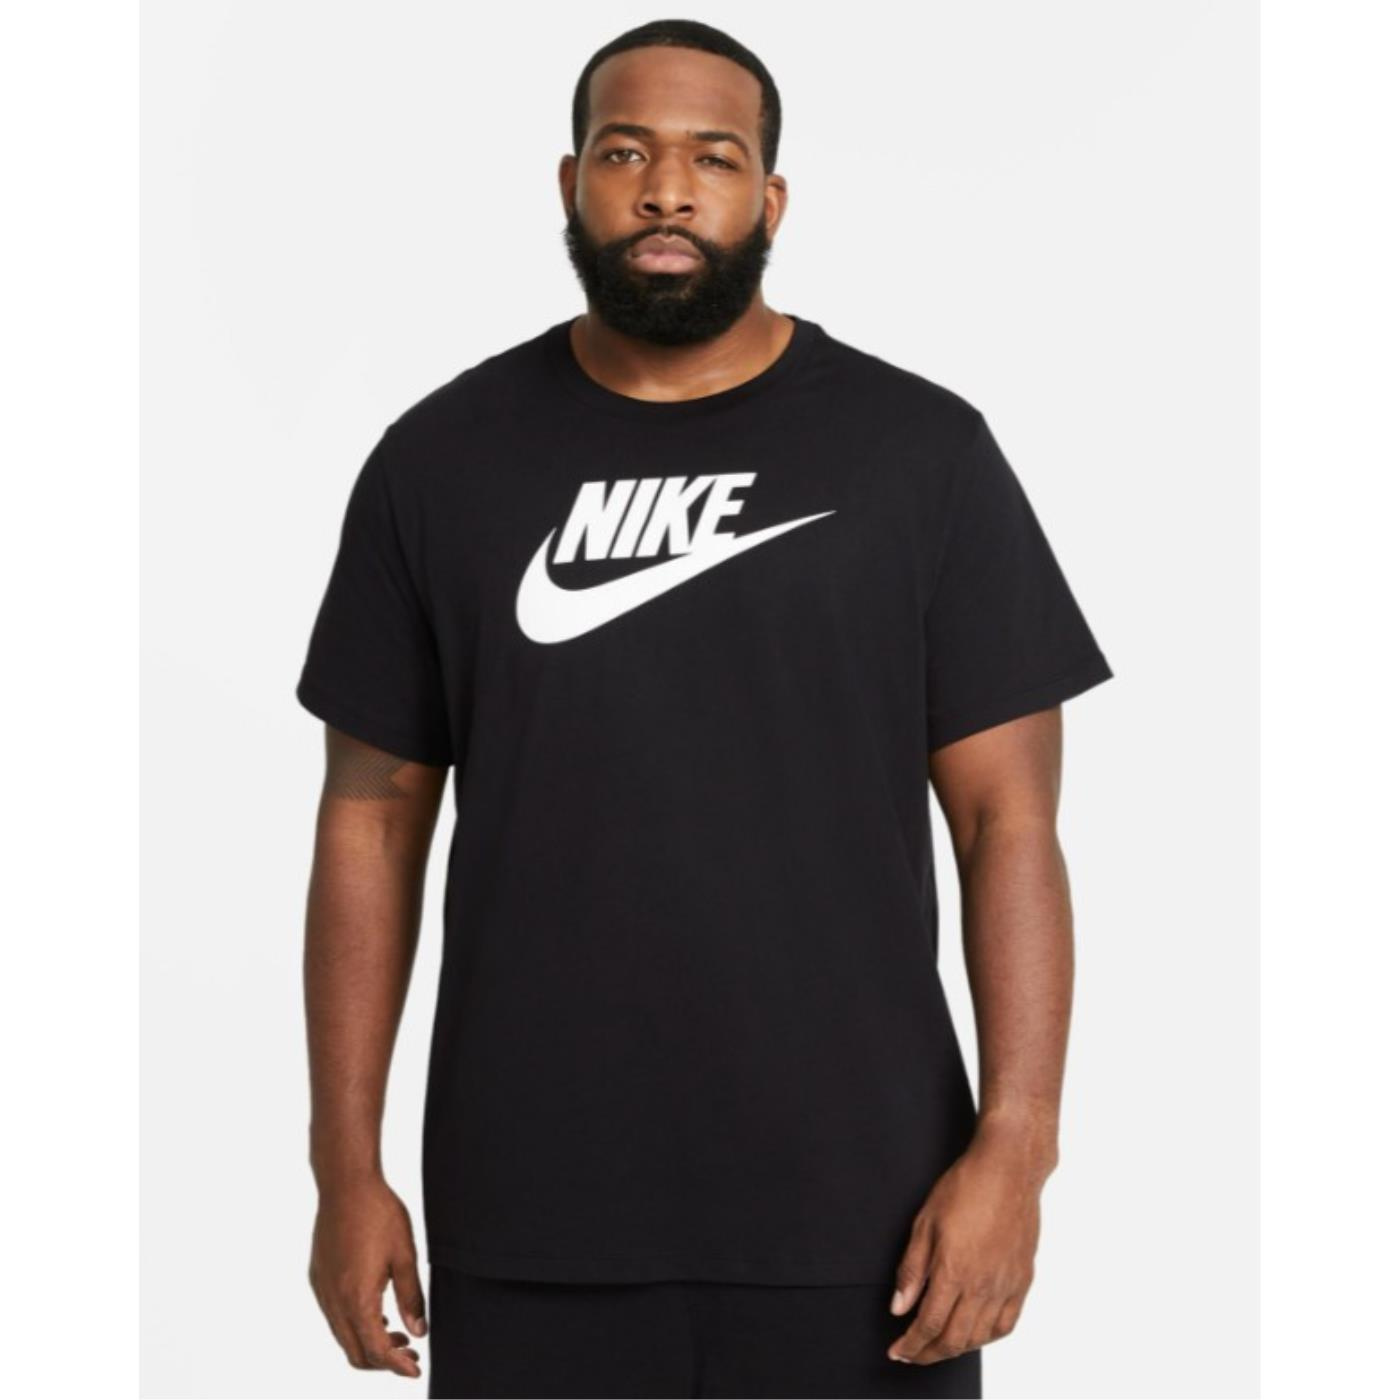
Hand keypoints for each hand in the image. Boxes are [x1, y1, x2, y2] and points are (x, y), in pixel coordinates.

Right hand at [309, 1176, 427, 1377]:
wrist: (346, 1185)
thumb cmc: (380, 1214)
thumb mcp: (405, 1255)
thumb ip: (412, 1297)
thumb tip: (418, 1332)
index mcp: (357, 1298)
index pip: (376, 1351)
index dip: (397, 1366)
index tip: (416, 1371)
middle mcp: (334, 1301)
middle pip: (356, 1352)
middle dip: (384, 1362)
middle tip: (411, 1354)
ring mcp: (322, 1290)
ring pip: (343, 1337)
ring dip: (369, 1344)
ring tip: (399, 1336)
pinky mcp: (319, 1278)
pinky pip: (334, 1317)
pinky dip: (355, 1326)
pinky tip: (377, 1314)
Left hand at [886, 1132, 1046, 1364]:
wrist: (1008, 1170)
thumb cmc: (965, 1187)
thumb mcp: (924, 1223)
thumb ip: (912, 1269)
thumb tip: (900, 1306)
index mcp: (954, 1271)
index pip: (929, 1325)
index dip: (911, 1344)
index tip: (898, 1350)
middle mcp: (982, 1285)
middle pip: (954, 1339)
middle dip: (928, 1353)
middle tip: (912, 1353)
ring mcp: (1006, 1285)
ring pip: (980, 1337)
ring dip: (956, 1348)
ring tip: (938, 1345)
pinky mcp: (1022, 1280)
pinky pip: (1006, 1323)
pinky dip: (988, 1337)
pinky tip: (975, 1333)